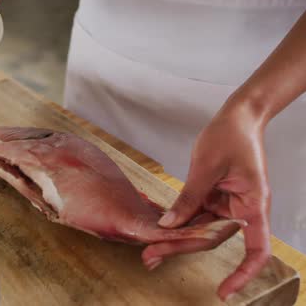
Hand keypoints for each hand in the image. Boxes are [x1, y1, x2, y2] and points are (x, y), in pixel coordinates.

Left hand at [156, 101, 270, 300]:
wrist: (237, 116)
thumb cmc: (231, 136)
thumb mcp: (206, 167)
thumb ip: (189, 197)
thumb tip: (169, 225)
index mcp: (252, 205)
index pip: (256, 250)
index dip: (242, 274)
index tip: (225, 291)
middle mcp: (241, 210)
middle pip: (211, 238)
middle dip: (180, 249)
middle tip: (151, 257)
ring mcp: (225, 204)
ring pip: (198, 229)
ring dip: (174, 238)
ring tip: (147, 249)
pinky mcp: (212, 197)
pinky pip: (193, 215)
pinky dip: (176, 222)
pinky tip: (157, 229)